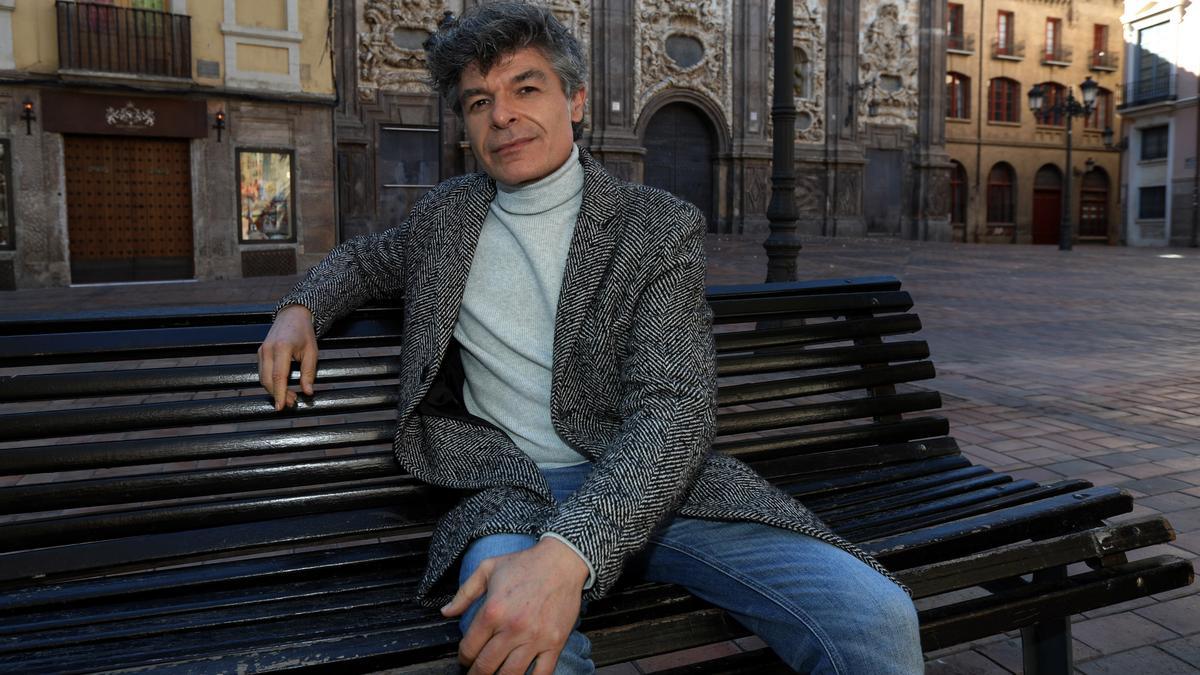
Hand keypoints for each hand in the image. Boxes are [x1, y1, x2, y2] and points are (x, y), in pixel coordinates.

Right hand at [257, 304, 317, 410]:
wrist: (292, 315)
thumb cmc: (304, 333)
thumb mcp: (312, 352)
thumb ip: (309, 373)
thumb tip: (308, 392)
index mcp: (282, 347)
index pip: (278, 376)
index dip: (279, 393)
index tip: (281, 406)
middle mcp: (268, 349)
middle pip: (267, 379)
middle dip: (278, 394)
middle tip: (292, 403)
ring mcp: (261, 350)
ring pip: (263, 377)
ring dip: (274, 390)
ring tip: (289, 397)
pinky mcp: (260, 352)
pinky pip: (262, 372)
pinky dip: (271, 382)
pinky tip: (282, 387)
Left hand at [441, 538, 589, 674]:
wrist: (562, 561)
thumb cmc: (526, 563)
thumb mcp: (488, 569)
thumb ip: (464, 593)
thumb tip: (446, 612)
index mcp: (493, 611)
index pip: (469, 647)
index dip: (463, 657)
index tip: (465, 658)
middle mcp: (512, 628)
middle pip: (486, 666)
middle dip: (476, 673)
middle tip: (475, 672)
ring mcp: (535, 638)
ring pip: (510, 674)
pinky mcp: (554, 642)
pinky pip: (542, 673)